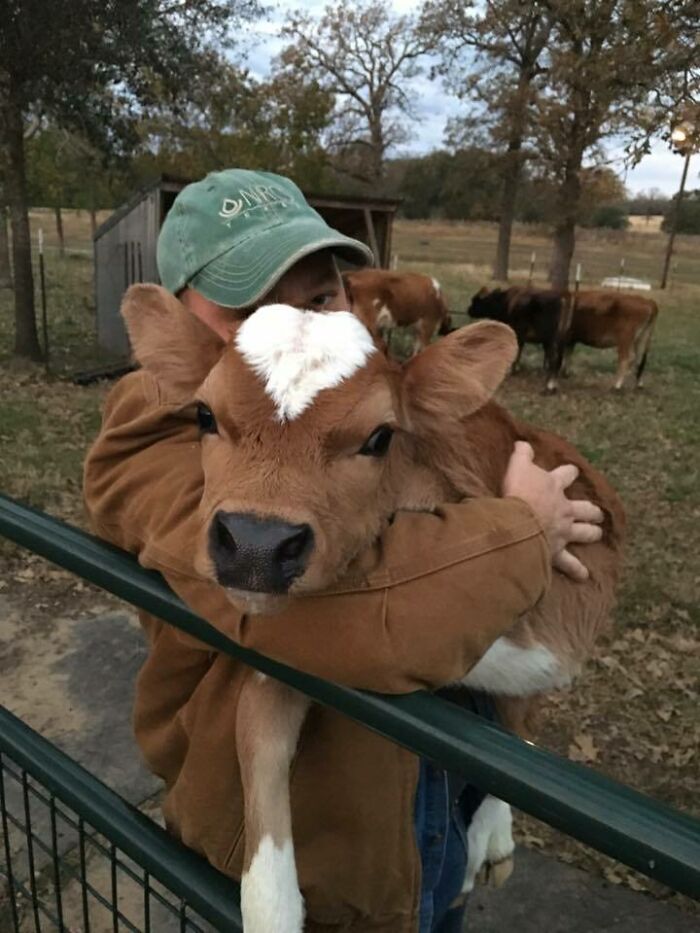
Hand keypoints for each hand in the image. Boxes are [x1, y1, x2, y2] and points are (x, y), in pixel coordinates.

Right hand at [503, 441, 603, 581]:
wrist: (518, 522)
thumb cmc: (517, 493)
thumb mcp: (517, 467)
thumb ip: (521, 454)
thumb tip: (523, 442)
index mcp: (553, 487)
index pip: (566, 475)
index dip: (570, 473)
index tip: (573, 472)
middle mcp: (564, 509)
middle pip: (584, 508)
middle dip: (591, 510)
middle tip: (596, 512)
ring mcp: (563, 531)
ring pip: (584, 532)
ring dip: (591, 533)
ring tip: (597, 534)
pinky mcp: (557, 551)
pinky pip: (570, 563)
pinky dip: (577, 570)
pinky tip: (584, 576)